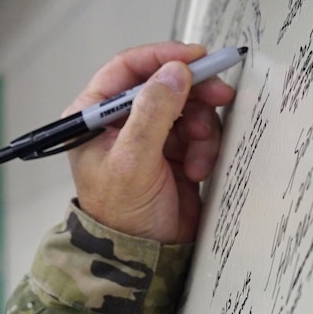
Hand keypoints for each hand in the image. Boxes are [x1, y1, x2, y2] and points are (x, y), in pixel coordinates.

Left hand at [66, 42, 236, 243]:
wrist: (143, 256)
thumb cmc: (123, 213)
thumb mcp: (134, 160)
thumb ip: (153, 113)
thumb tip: (175, 71)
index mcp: (92, 115)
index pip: (127, 68)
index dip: (162, 57)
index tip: (195, 57)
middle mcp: (119, 121)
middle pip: (164, 82)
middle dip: (193, 92)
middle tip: (220, 94)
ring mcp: (148, 135)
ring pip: (188, 106)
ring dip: (201, 128)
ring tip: (198, 157)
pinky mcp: (173, 151)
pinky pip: (200, 131)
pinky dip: (205, 148)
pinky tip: (197, 171)